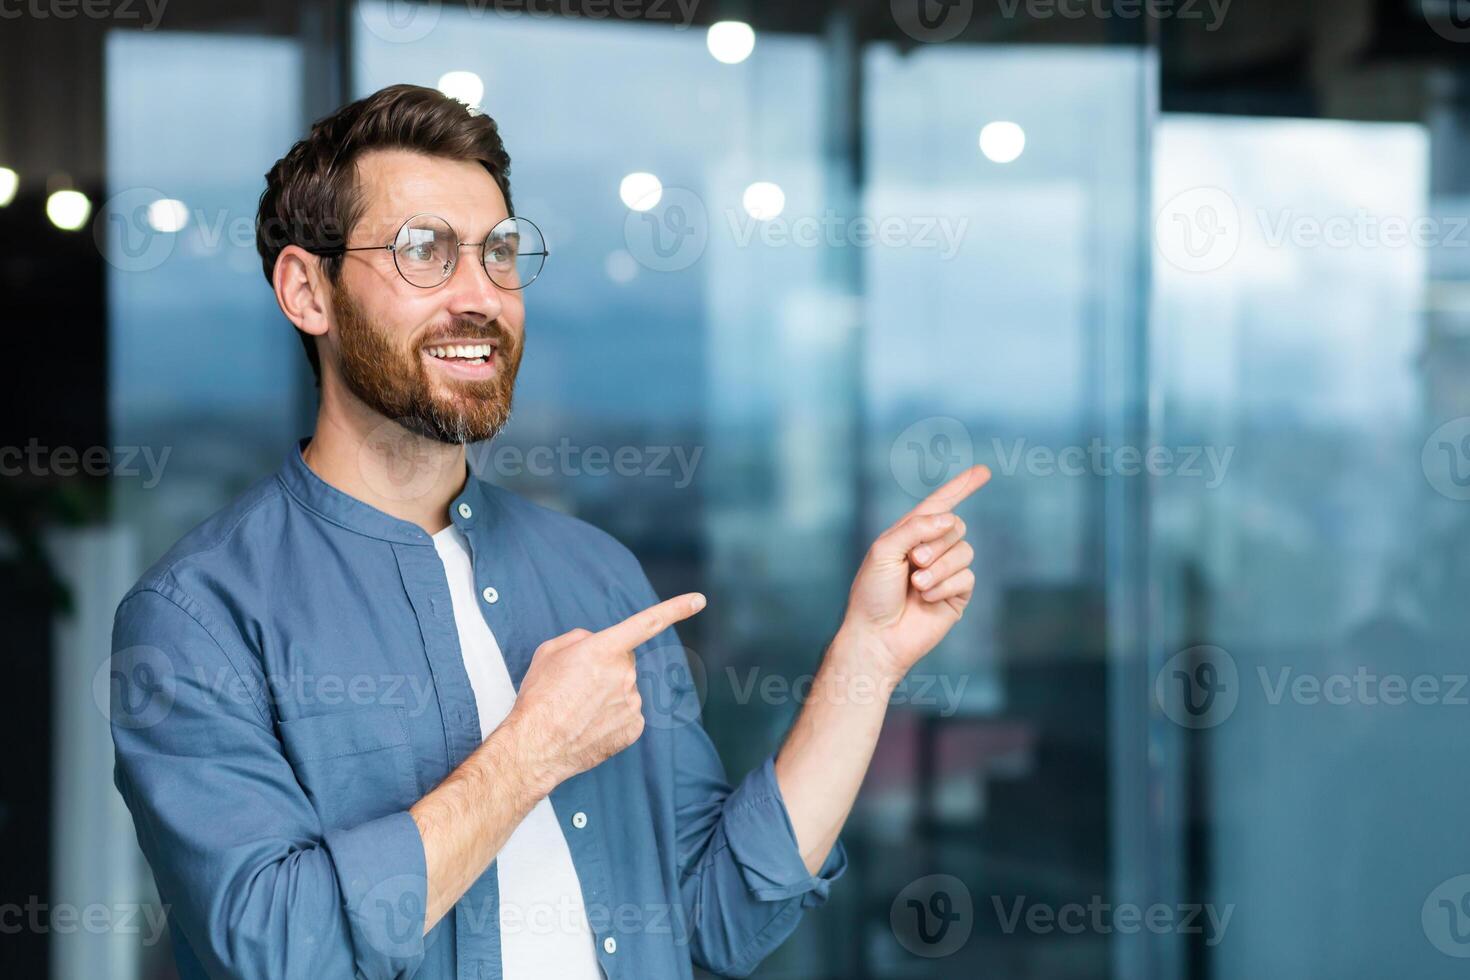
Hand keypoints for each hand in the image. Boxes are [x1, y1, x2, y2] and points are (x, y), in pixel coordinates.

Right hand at [505, 592, 706, 791]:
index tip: (698, 599)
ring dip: (607, 695)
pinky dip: (611, 718)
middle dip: (605, 668)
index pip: (647, 623)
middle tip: (576, 686)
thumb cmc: (539, 698)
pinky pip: (627, 714)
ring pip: (625, 689)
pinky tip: (589, 725)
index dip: (675, 609)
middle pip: (623, 662)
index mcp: (604, 649)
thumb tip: (597, 643)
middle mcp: (624, 674)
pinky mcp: (634, 727)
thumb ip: (580, 639)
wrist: (536, 747)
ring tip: (578, 710)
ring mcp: (632, 702)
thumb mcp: (549, 652)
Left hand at [841, 465, 988, 680]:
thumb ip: (915, 527)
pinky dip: (945, 586)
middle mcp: (930, 550)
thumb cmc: (872, 593)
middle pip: (956, 526)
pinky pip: (967, 577)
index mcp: (910, 534)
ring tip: (916, 585)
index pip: (940, 505)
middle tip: (914, 561)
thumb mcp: (885, 550)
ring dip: (939, 567)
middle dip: (936, 542)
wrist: (876, 635)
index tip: (983, 472)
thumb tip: (950, 518)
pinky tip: (927, 599)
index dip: (961, 487)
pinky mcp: (956, 595)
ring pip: (964, 552)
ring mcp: (945, 573)